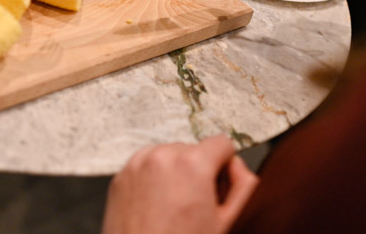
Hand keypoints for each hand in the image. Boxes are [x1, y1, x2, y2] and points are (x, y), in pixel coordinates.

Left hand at [101, 135, 258, 233]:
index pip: (222, 144)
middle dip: (199, 173)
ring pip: (169, 156)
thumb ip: (245, 186)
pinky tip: (158, 209)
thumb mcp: (229, 223)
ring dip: (176, 175)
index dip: (226, 168)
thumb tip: (237, 166)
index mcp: (191, 164)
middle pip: (194, 151)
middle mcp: (161, 157)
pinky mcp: (120, 177)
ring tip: (175, 210)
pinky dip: (154, 181)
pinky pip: (146, 167)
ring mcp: (137, 165)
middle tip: (197, 208)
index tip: (220, 190)